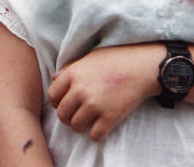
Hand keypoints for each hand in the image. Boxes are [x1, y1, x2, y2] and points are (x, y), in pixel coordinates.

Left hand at [47, 43, 163, 140]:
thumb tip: (54, 78)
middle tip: (75, 116)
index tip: (64, 105)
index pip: (52, 96)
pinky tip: (100, 127)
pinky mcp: (109, 117)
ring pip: (76, 126)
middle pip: (62, 114)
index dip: (57, 103)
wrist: (140, 67)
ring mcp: (94, 105)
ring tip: (87, 122)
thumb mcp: (88, 58)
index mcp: (72, 75)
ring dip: (80, 127)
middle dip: (67, 118)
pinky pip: (95, 135)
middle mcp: (79, 91)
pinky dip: (96, 134)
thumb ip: (69, 68)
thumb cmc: (114, 59)